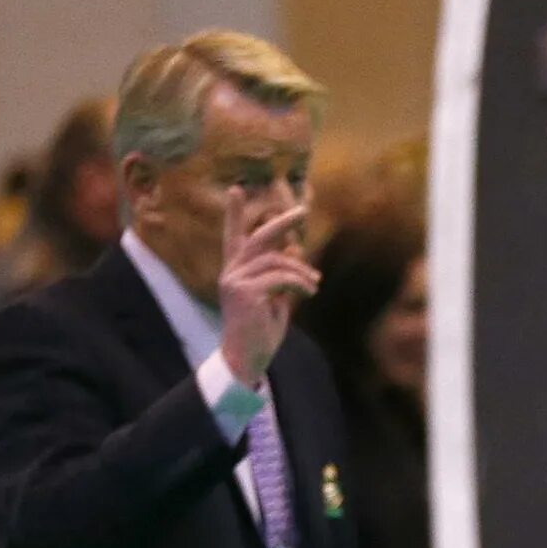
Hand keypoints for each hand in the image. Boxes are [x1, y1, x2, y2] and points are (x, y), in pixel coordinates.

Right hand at [217, 186, 319, 387]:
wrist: (248, 357)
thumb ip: (283, 274)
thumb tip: (296, 247)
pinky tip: (310, 292)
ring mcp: (235, 280)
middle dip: (282, 222)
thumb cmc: (262, 330)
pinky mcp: (244, 291)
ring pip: (277, 261)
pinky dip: (300, 283)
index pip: (234, 237)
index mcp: (237, 271)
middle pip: (259, 239)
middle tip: (303, 210)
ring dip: (302, 271)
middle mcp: (231, 271)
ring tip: (314, 284)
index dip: (234, 214)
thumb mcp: (277, 297)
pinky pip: (281, 277)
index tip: (236, 189)